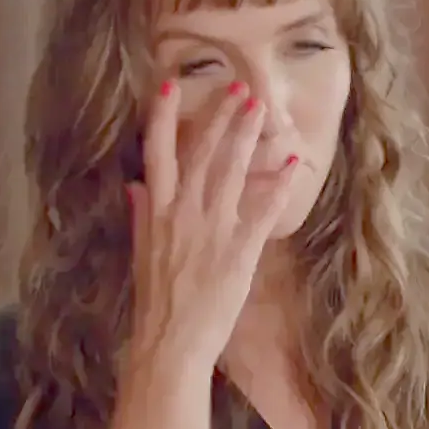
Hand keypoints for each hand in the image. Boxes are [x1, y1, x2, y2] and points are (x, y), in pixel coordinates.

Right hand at [126, 80, 301, 370]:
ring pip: (231, 171)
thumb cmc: (155, 303)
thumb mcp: (141, 254)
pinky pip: (261, 210)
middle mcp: (182, 213)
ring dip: (247, 137)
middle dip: (221, 116)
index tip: (168, 85)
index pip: (156, 153)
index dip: (161, 117)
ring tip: (262, 108)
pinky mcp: (238, 250)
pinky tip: (291, 164)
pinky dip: (277, 185)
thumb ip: (141, 216)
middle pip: (202, 153)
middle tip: (240, 86)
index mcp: (156, 212)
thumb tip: (136, 187)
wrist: (169, 343)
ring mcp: (211, 230)